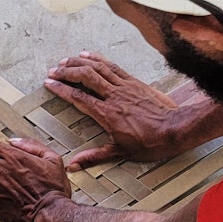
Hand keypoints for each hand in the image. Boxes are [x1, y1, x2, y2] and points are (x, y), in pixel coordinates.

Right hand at [45, 56, 186, 170]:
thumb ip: (94, 157)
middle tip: (53, 71)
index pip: (79, 97)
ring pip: (98, 67)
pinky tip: (88, 55)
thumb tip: (74, 164)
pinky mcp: (133, 81)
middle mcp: (114, 96)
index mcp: (107, 114)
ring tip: (65, 60)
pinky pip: (112, 66)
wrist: (173, 129)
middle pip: (85, 76)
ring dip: (80, 62)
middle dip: (67, 71)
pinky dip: (98, 59)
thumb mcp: (120, 154)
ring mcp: (124, 86)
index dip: (62, 89)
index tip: (49, 83)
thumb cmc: (149, 144)